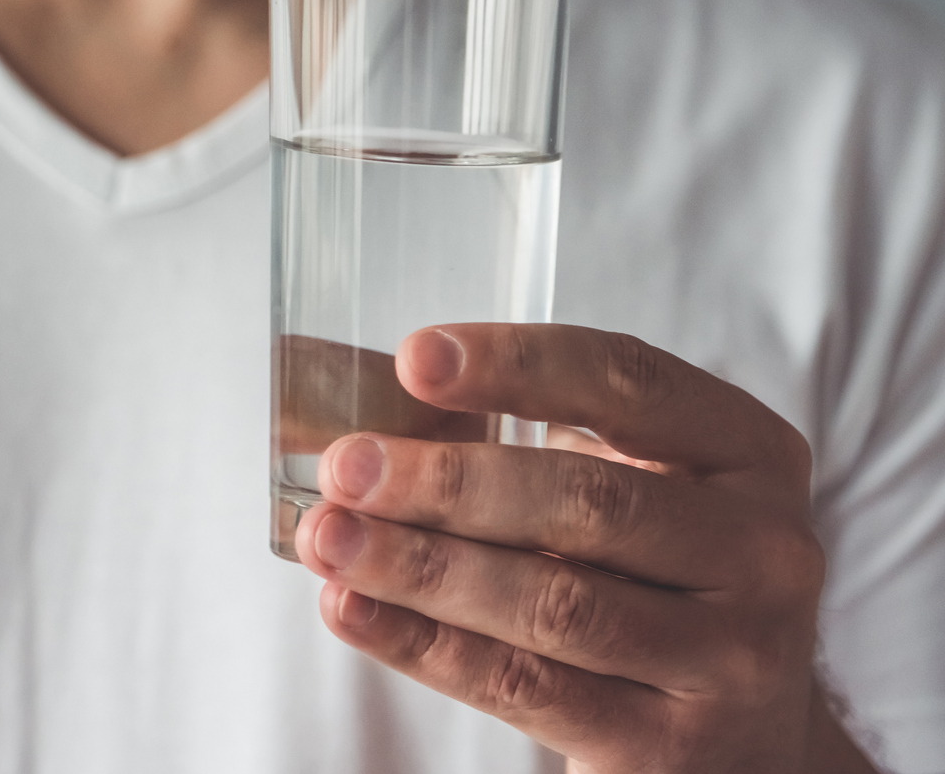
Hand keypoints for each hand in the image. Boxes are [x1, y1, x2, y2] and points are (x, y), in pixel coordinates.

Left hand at [293, 324, 876, 772]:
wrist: (747, 743)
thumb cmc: (655, 580)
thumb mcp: (637, 492)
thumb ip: (535, 447)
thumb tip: (371, 429)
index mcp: (753, 454)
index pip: (630, 384)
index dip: (518, 364)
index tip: (414, 358)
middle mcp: (765, 552)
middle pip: (588, 501)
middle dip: (449, 481)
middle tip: (346, 467)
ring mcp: (732, 660)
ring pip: (554, 602)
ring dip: (421, 565)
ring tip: (328, 538)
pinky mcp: (672, 750)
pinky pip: (526, 687)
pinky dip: (423, 644)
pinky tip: (352, 608)